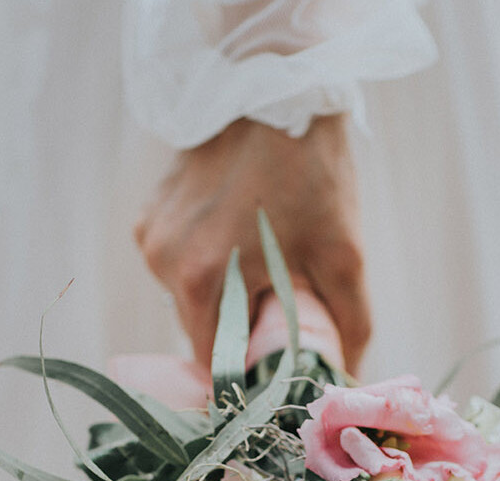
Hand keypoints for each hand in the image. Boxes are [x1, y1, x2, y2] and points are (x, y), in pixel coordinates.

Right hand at [135, 116, 369, 371]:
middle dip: (242, 334)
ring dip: (225, 299)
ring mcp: (152, 240)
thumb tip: (346, 376)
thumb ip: (350, 326)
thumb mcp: (344, 255)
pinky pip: (178, 268)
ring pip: (191, 303)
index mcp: (203, 282)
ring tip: (261, 264)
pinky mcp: (149, 220)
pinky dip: (208, 268)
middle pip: (203, 336)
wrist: (277, 85)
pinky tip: (238, 238)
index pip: (218, 368)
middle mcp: (164, 266)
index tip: (275, 370)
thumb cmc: (311, 171)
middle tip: (280, 308)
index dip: (249, 377)